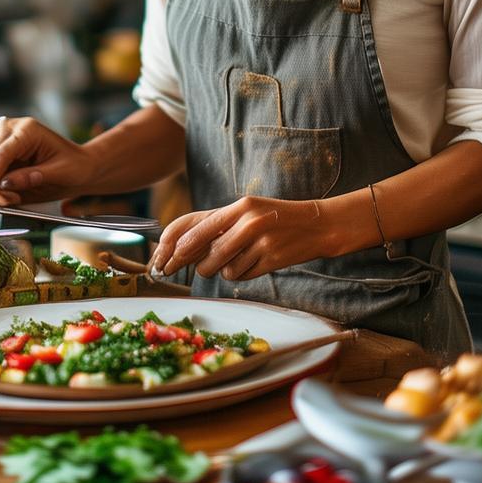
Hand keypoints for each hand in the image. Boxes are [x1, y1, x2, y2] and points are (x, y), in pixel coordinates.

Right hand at [0, 116, 93, 206]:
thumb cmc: (75, 166)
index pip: (2, 153)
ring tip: (13, 199)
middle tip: (6, 203)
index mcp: (28, 129)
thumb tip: (6, 184)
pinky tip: (10, 195)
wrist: (78, 166)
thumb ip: (34, 177)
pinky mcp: (0, 154)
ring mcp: (3, 141)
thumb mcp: (61, 173)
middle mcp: (12, 130)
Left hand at [150, 196, 340, 281]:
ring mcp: (260, 241)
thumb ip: (219, 224)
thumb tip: (183, 244)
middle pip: (206, 252)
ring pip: (223, 268)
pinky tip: (255, 262)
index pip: (196, 225)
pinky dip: (242, 274)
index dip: (176, 244)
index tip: (164, 259)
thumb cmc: (276, 218)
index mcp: (239, 206)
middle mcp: (248, 221)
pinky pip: (241, 276)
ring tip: (237, 259)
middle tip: (199, 267)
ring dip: (222, 270)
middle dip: (198, 265)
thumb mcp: (248, 211)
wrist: (317, 225)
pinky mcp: (271, 260)